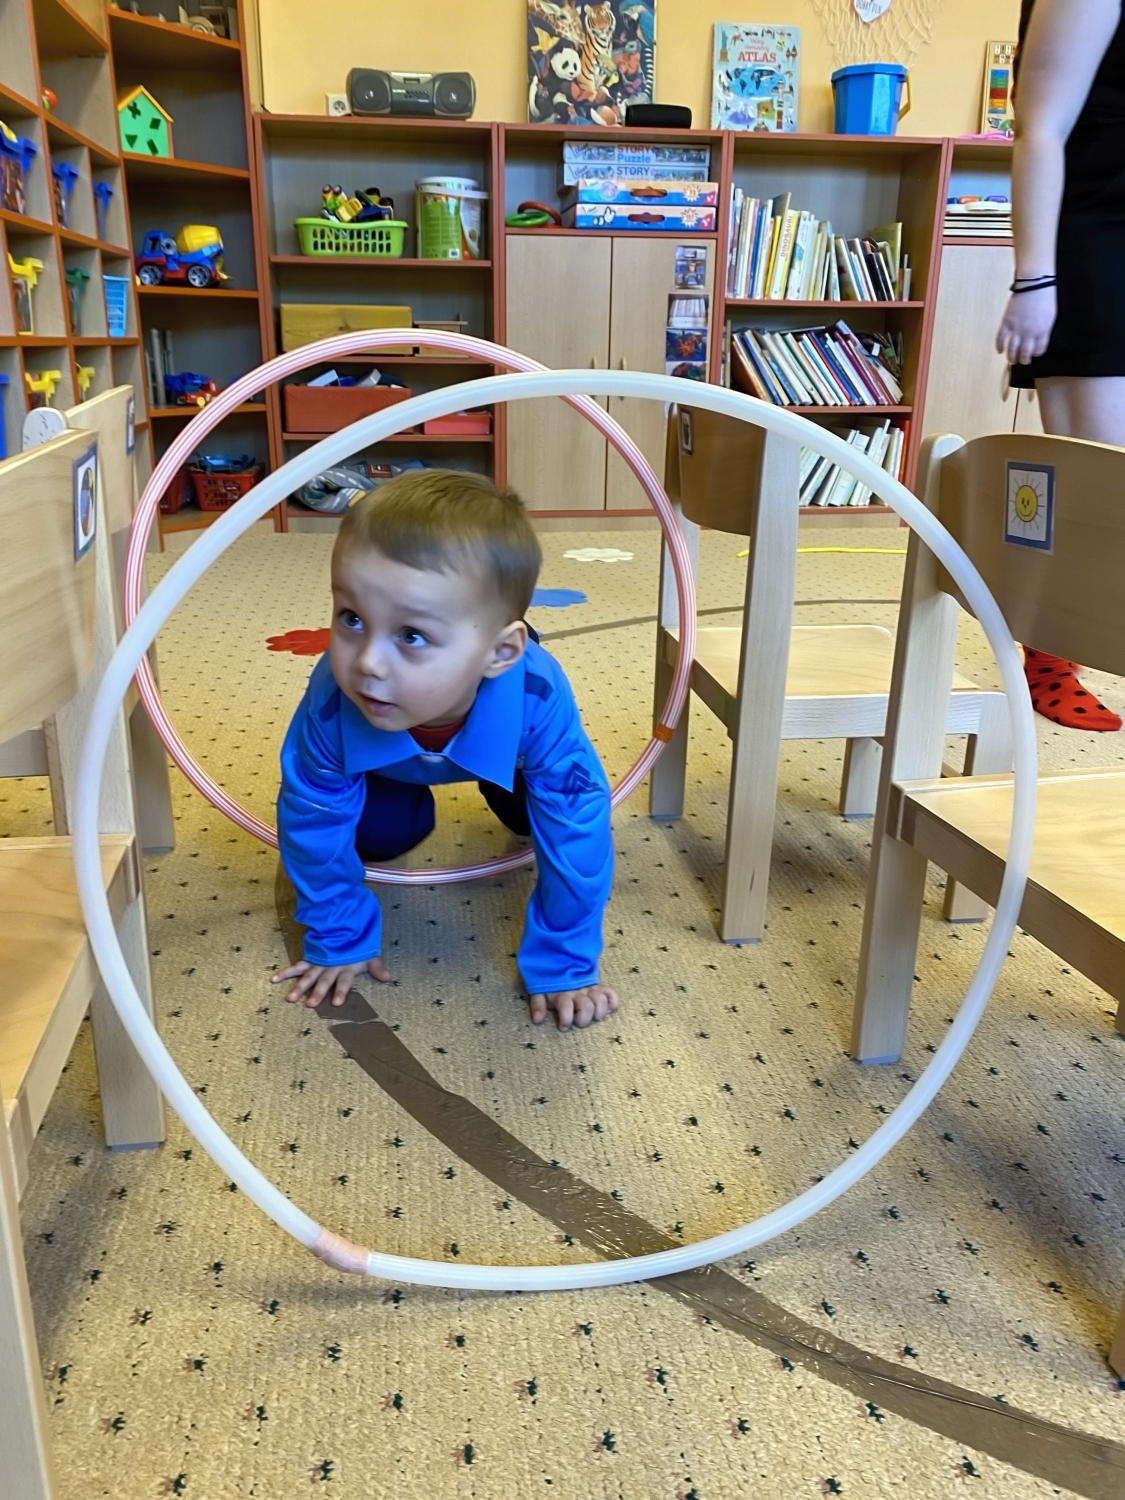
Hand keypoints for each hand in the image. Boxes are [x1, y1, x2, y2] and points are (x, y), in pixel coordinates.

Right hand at [271, 955, 390, 1006]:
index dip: (341, 991)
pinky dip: (285, 972)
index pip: (344, 982)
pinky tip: (274, 979)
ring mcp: (318, 964)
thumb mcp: (369, 956)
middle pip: (324, 981)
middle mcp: (330, 968)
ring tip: (290, 998)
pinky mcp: (309, 959)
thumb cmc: (357, 946)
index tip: (337, 1002)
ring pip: (308, 976)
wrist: (345, 924)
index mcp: (346, 968)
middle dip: (317, 992)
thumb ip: (377, 968)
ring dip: (299, 987)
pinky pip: (296, 966)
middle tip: (311, 1004)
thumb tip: (388, 978)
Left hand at [529, 983, 618, 1031]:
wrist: (561, 958)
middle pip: (587, 1008)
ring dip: (599, 1012)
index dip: (565, 1020)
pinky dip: (612, 1002)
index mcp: (562, 995)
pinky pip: (611, 994)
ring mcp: (590, 989)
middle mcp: (578, 992)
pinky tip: (607, 1009)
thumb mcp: (538, 991)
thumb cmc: (549, 981)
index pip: (566, 1008)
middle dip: (583, 1019)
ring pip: (600, 1001)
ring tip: (593, 1017)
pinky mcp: (600, 987)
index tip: (562, 1027)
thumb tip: (537, 1020)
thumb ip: (537, 1004)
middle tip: (578, 1022)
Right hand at [995, 286, 1056, 365]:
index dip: (1036, 354)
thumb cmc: (1045, 297)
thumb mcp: (1050, 316)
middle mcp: (1029, 333)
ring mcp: (1016, 328)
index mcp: (1042, 331)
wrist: (1034, 284)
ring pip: (1012, 349)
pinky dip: (999, 346)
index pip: (1039, 350)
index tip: (1034, 354)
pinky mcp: (1006, 322)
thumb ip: (1044, 330)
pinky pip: (1000, 338)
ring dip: (1011, 357)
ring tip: (1012, 360)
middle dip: (1023, 360)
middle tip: (1022, 361)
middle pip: (1024, 353)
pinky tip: (1000, 351)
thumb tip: (1038, 339)